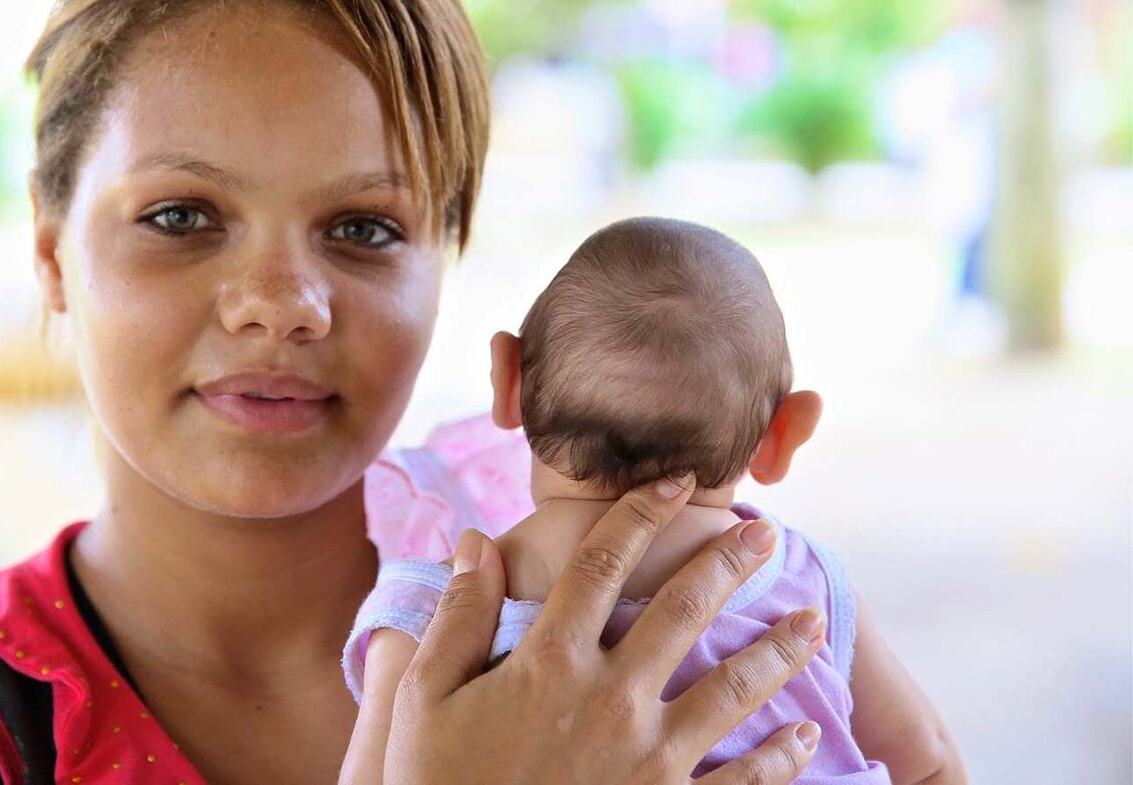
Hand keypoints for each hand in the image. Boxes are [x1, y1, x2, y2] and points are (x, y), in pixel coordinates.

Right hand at [384, 475, 824, 783]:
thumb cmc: (437, 783)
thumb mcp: (425, 697)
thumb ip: (459, 616)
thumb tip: (476, 541)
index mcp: (550, 662)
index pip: (602, 563)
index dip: (642, 513)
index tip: (675, 482)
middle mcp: (611, 699)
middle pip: (683, 613)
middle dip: (728, 567)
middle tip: (766, 538)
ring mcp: (648, 759)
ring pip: (730, 690)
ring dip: (777, 652)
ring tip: (812, 623)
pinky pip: (739, 782)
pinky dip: (778, 759)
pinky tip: (803, 734)